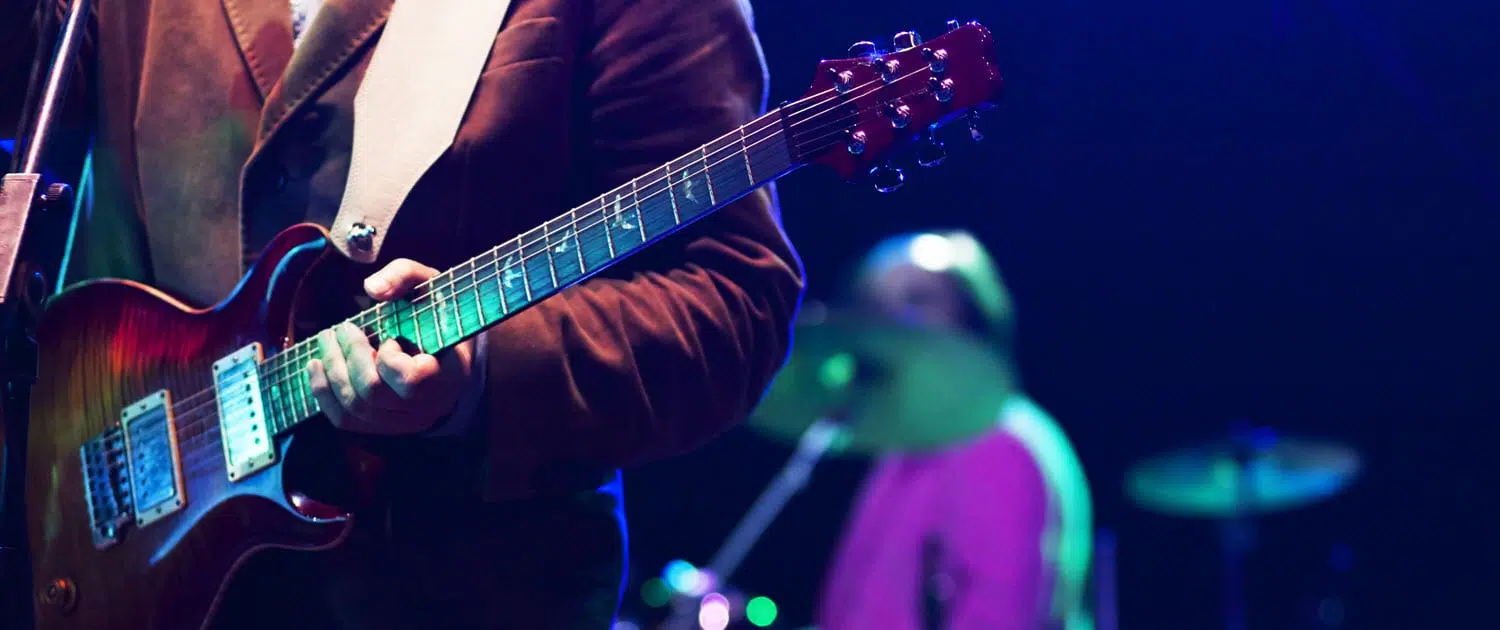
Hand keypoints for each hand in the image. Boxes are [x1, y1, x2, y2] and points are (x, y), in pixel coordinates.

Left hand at [306, 258, 476, 434]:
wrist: (447, 347)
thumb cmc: (437, 313)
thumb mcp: (429, 284)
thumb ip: (404, 275)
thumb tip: (371, 289)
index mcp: (450, 374)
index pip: (411, 382)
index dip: (389, 359)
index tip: (389, 336)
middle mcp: (430, 406)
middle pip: (374, 394)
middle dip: (349, 356)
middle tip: (342, 328)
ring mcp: (406, 422)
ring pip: (356, 408)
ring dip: (332, 370)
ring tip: (326, 340)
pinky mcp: (383, 427)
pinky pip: (346, 421)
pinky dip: (323, 393)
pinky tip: (316, 366)